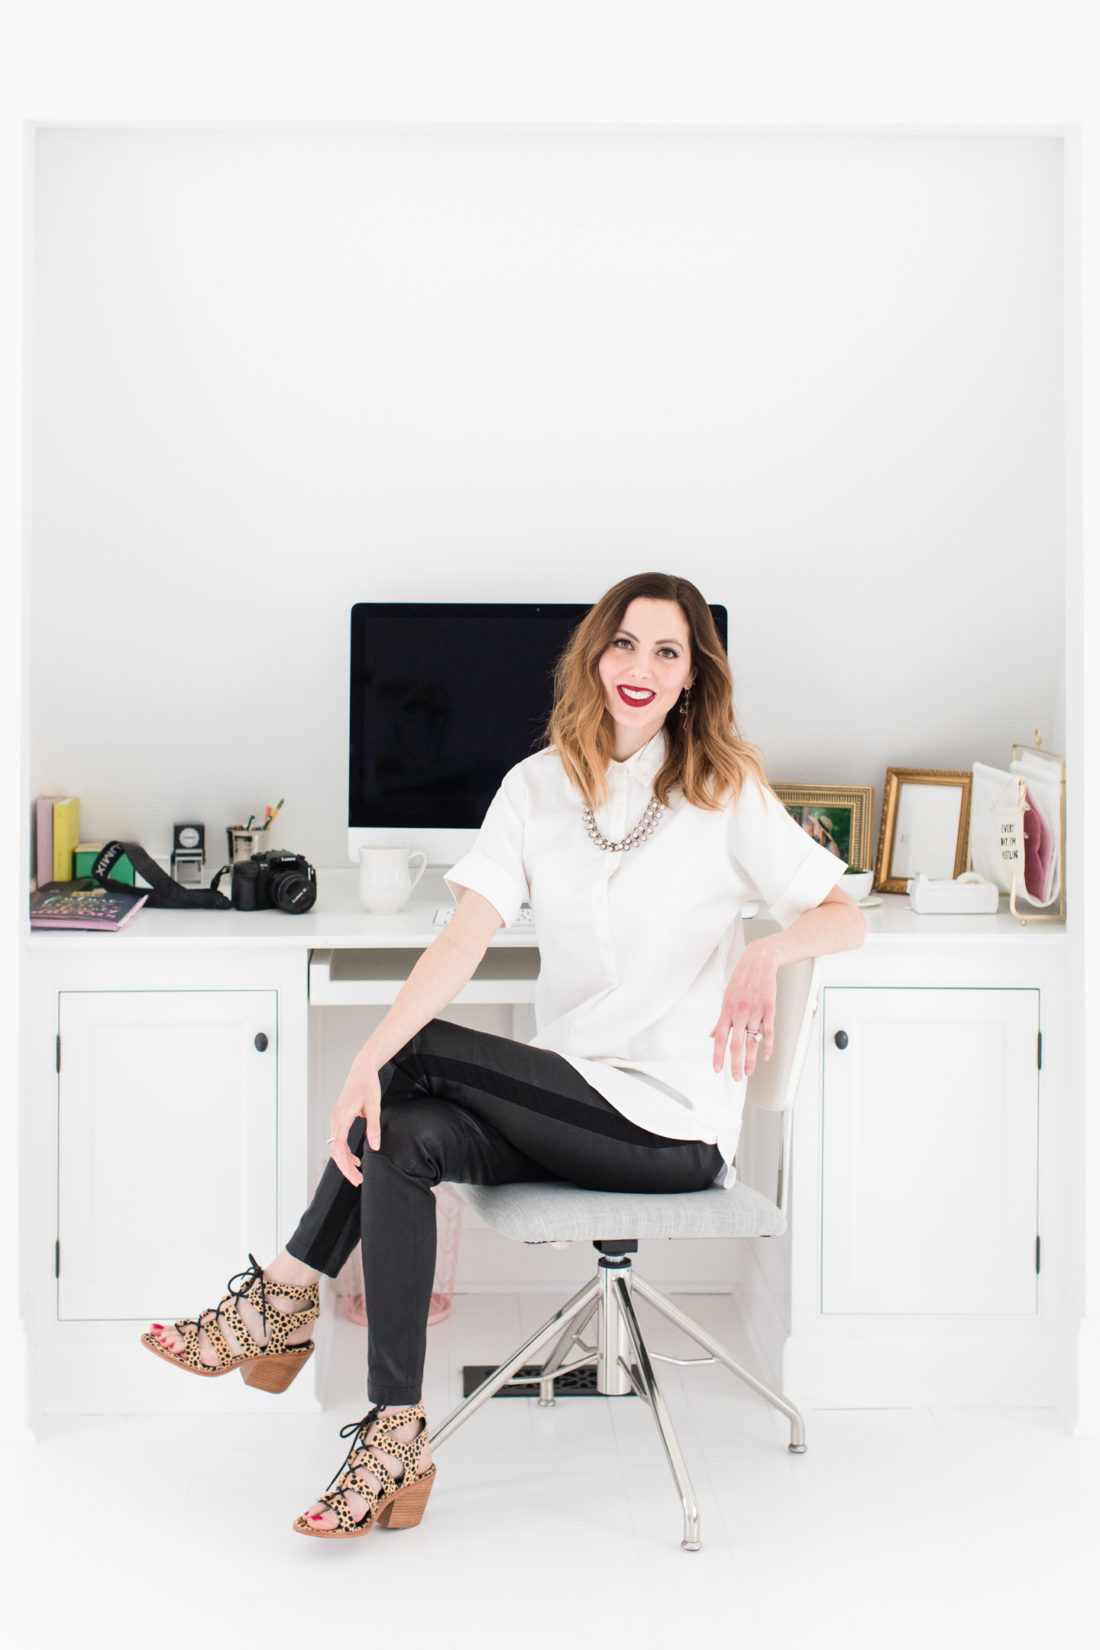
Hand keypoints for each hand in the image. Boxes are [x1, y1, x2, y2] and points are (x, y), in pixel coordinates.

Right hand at [327, 1058, 382, 1186]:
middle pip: (335, 1150)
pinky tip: (356, 1161)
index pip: (339, 1146)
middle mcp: (335, 1119)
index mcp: (342, 1116)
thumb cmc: (368, 1086)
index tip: (354, 1176)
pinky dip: (345, 1152)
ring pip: (336, 1147)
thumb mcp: (374, 1107)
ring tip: (357, 1175)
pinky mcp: (339, 1119)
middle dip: (345, 1167)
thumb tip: (375, 1147)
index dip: (345, 1163)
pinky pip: (339, 1140)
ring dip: (345, 1161)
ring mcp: (336, 1119)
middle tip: (357, 1181)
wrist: (361, 1070)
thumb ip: (374, 1128)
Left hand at [709, 943, 777, 1079]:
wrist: (759, 962)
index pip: (721, 1038)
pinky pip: (769, 1032)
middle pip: (736, 1044)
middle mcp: (740, 1012)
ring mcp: (755, 1011)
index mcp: (727, 1010)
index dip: (718, 1055)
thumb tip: (713, 1034)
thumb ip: (721, 1019)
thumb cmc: (742, 979)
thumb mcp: (726, 997)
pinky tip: (766, 1056)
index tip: (718, 1069)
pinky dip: (768, 1046)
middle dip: (735, 1064)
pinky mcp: (769, 1009)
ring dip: (750, 1060)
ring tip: (748, 1072)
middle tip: (736, 1077)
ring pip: (753, 1041)